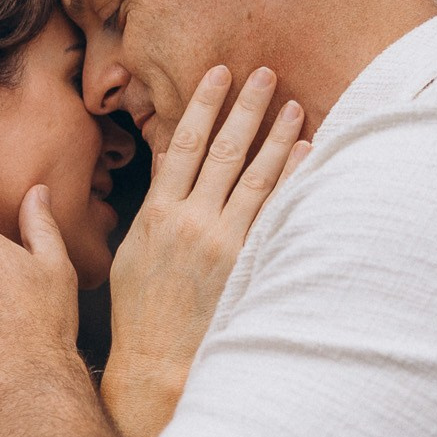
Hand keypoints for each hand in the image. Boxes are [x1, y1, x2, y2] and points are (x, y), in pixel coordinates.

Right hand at [100, 66, 306, 436]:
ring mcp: (222, 242)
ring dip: (276, 136)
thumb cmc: (142, 312)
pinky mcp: (247, 263)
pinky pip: (275, 211)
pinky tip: (306, 154)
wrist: (159, 363)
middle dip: (246, 107)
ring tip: (294, 105)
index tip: (218, 74)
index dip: (203, 105)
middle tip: (265, 73)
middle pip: (224, 150)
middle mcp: (190, 221)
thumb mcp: (129, 252)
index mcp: (156, 213)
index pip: (182, 144)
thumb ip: (151, 205)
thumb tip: (163, 163)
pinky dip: (291, 178)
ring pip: (255, 176)